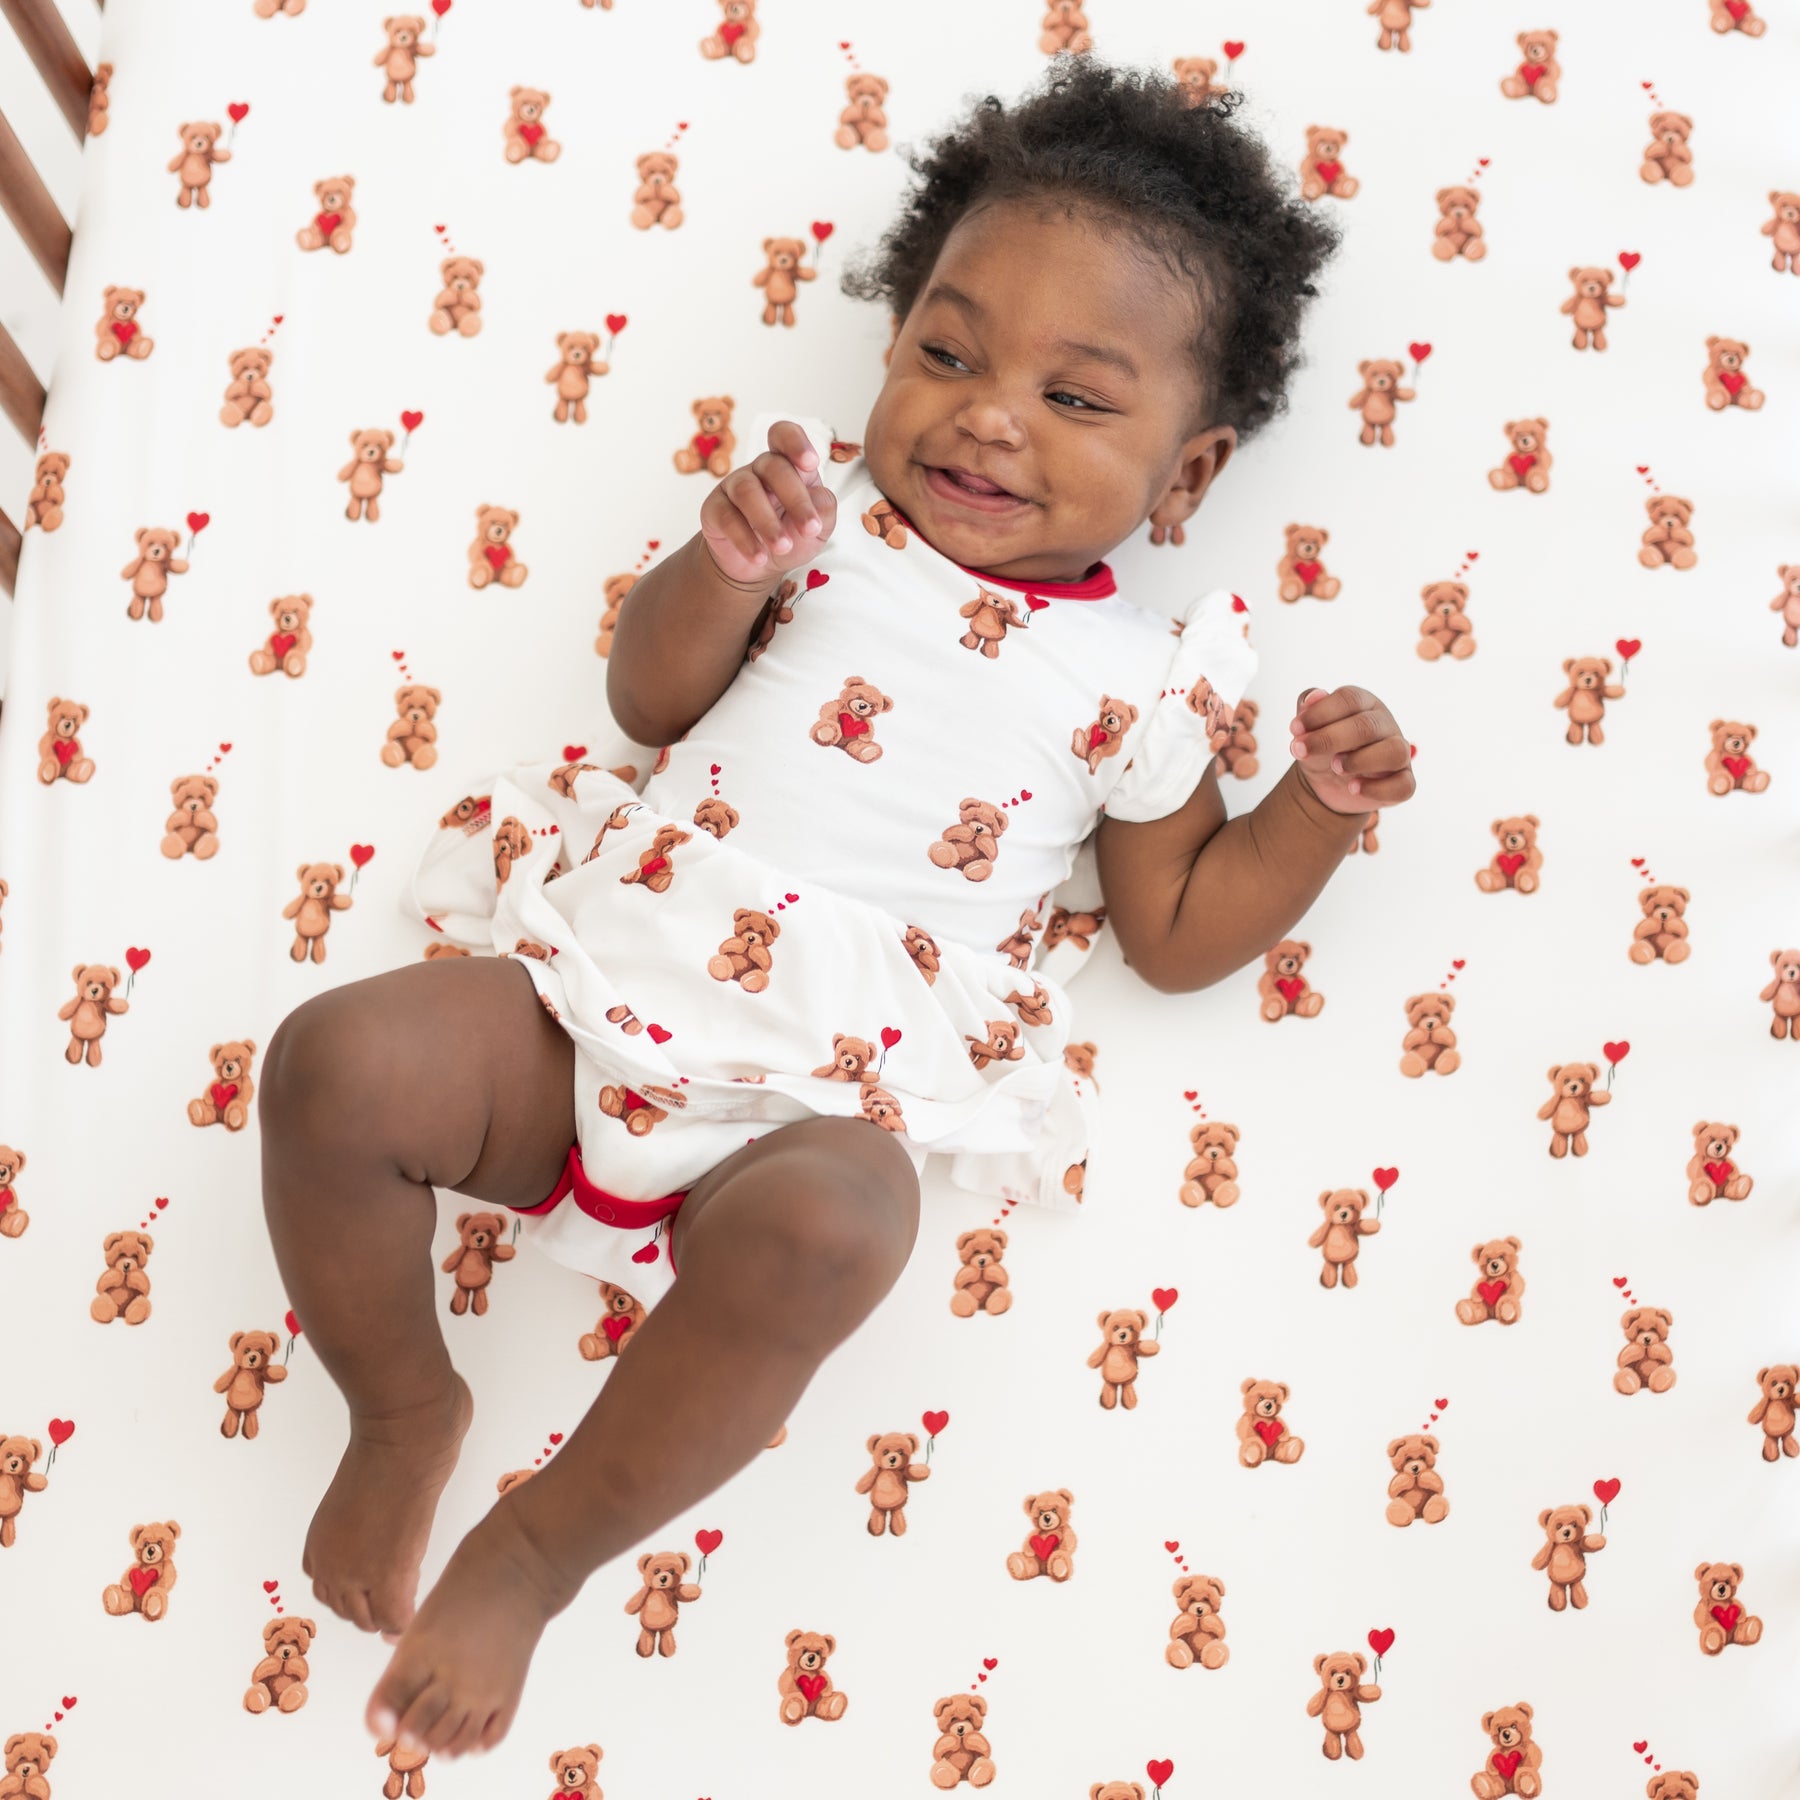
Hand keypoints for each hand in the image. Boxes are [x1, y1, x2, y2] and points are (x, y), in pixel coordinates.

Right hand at [699, 420, 837, 589]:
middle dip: (795, 499)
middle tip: (809, 529)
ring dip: (768, 523)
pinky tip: (759, 557)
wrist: (760, 567)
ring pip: (747, 491)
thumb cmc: (792, 537)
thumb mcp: (818, 527)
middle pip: (773, 467)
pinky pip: (727, 518)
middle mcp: (760, 470)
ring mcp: (735, 486)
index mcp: (788, 466)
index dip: (796, 443)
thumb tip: (819, 498)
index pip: (784, 436)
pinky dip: (745, 540)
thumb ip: (824, 508)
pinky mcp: (715, 509)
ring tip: (783, 547)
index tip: (810, 463)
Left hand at [1286, 685, 1415, 813]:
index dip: (1320, 713)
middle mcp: (1385, 725)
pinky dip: (1378, 789)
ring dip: (1361, 760)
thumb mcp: (1309, 728)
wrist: (1329, 783)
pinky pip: (1403, 785)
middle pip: (1367, 726)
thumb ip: (1308, 709)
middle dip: (1330, 738)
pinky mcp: (1404, 781)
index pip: (1349, 699)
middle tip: (1301, 750)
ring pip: (1394, 751)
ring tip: (1335, 767)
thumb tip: (1313, 696)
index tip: (1294, 729)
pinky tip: (1354, 788)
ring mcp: (1399, 753)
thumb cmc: (1323, 747)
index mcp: (1364, 704)